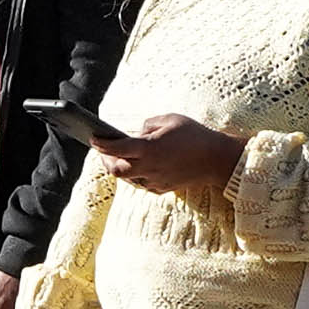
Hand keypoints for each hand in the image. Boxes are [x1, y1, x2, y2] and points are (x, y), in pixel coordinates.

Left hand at [83, 112, 245, 195]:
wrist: (216, 159)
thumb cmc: (194, 135)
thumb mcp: (170, 119)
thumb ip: (149, 124)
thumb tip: (136, 133)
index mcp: (149, 148)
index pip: (116, 148)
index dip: (101, 143)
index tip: (92, 137)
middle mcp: (149, 167)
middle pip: (116, 169)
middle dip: (106, 160)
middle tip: (103, 150)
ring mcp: (155, 180)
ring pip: (128, 179)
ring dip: (120, 168)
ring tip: (117, 157)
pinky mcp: (162, 188)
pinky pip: (142, 184)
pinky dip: (136, 175)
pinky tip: (137, 166)